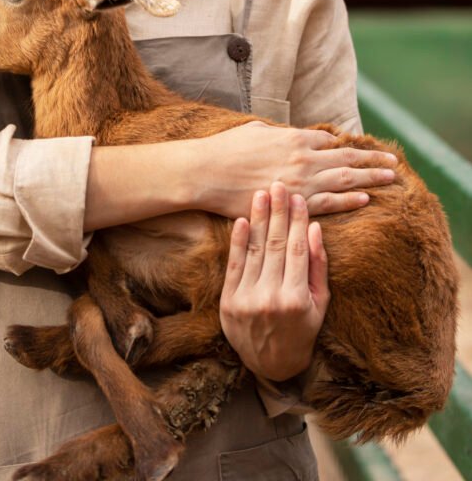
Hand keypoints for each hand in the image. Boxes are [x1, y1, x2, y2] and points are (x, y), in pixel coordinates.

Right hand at [199, 120, 396, 218]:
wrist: (207, 173)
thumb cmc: (225, 150)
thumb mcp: (255, 130)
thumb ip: (277, 133)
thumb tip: (287, 134)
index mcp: (294, 138)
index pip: (329, 141)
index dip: (346, 146)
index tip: (360, 150)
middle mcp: (304, 158)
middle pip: (347, 158)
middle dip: (372, 159)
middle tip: (394, 161)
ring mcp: (302, 182)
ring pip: (346, 179)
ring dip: (372, 177)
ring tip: (392, 176)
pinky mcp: (294, 203)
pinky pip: (329, 202)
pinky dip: (349, 200)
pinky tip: (366, 198)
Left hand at [219, 182, 329, 380]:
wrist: (270, 364)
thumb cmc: (302, 331)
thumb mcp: (320, 304)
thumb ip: (318, 266)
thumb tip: (316, 229)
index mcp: (297, 299)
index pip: (299, 250)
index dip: (298, 221)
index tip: (299, 198)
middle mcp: (271, 298)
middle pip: (276, 245)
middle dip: (278, 212)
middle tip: (279, 184)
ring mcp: (247, 299)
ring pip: (255, 250)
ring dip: (259, 218)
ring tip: (261, 193)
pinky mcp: (228, 301)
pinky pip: (235, 264)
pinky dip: (238, 240)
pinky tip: (242, 219)